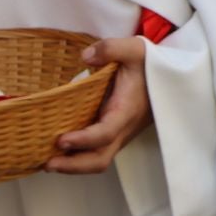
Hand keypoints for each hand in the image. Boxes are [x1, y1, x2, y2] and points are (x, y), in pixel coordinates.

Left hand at [45, 36, 151, 173]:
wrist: (169, 79)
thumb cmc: (150, 65)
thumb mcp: (135, 49)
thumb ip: (111, 48)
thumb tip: (85, 57)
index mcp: (126, 111)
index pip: (105, 133)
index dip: (83, 140)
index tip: (61, 140)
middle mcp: (122, 129)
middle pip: (100, 159)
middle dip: (73, 166)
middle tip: (47, 163)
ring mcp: (118, 134)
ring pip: (97, 160)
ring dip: (73, 165)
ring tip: (46, 161)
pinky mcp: (113, 133)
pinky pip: (95, 151)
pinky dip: (76, 156)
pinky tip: (58, 151)